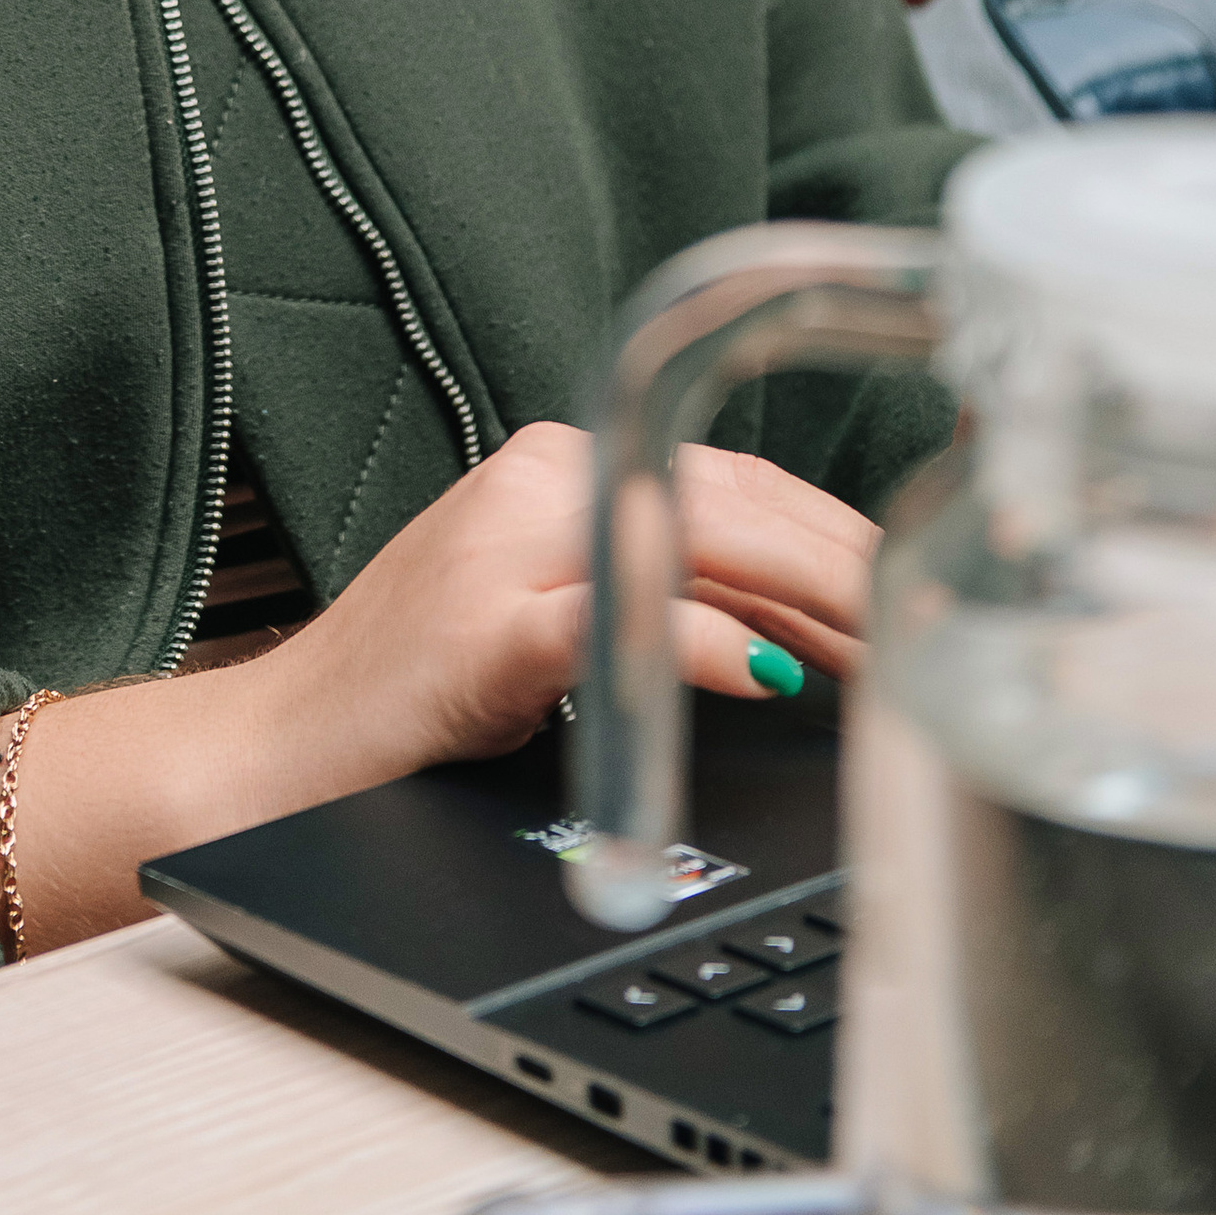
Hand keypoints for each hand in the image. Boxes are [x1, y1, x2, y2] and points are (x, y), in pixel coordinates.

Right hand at [0, 425, 873, 953]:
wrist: (278, 748)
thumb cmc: (419, 699)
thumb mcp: (565, 628)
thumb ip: (675, 601)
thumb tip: (818, 633)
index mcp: (562, 466)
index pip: (740, 480)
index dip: (845, 532)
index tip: (929, 581)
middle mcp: (540, 478)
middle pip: (736, 502)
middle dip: (852, 567)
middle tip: (937, 624)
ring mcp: (509, 544)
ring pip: (695, 541)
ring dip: (812, 601)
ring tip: (889, 653)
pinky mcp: (486, 622)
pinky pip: (617, 616)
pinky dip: (705, 641)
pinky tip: (772, 673)